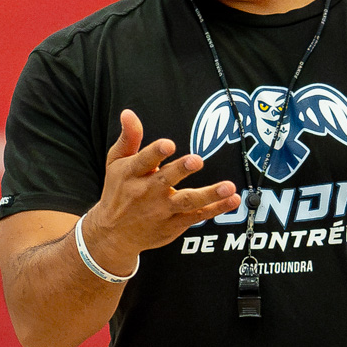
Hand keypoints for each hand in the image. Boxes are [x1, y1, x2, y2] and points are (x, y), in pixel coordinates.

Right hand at [81, 109, 239, 273]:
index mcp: (131, 174)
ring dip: (209, 195)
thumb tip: (129, 113)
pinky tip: (232, 199)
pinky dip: (216, 208)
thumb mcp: (116, 162)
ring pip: (187, 202)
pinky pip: (197, 215)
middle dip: (181, 170)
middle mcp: (146, 192)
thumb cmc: (118, 191)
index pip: (143, 161)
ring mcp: (162, 210)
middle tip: (197, 160)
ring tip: (228, 187)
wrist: (114, 234)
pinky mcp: (174, 224)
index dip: (155, 152)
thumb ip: (129, 137)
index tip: (168, 144)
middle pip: (165, 180)